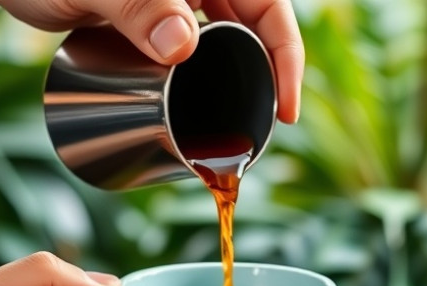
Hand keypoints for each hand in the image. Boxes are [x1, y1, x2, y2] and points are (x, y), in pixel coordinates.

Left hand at [0, 0, 303, 123]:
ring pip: (220, 46)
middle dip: (263, 80)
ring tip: (229, 132)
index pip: (268, 8)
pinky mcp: (148, 22)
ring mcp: (171, 2)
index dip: (287, 58)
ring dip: (230, 86)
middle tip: (258, 133)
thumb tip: (183, 45)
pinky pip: (187, 54)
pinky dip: (196, 84)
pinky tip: (193, 112)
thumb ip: (139, 6)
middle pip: (251, 32)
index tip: (285, 111)